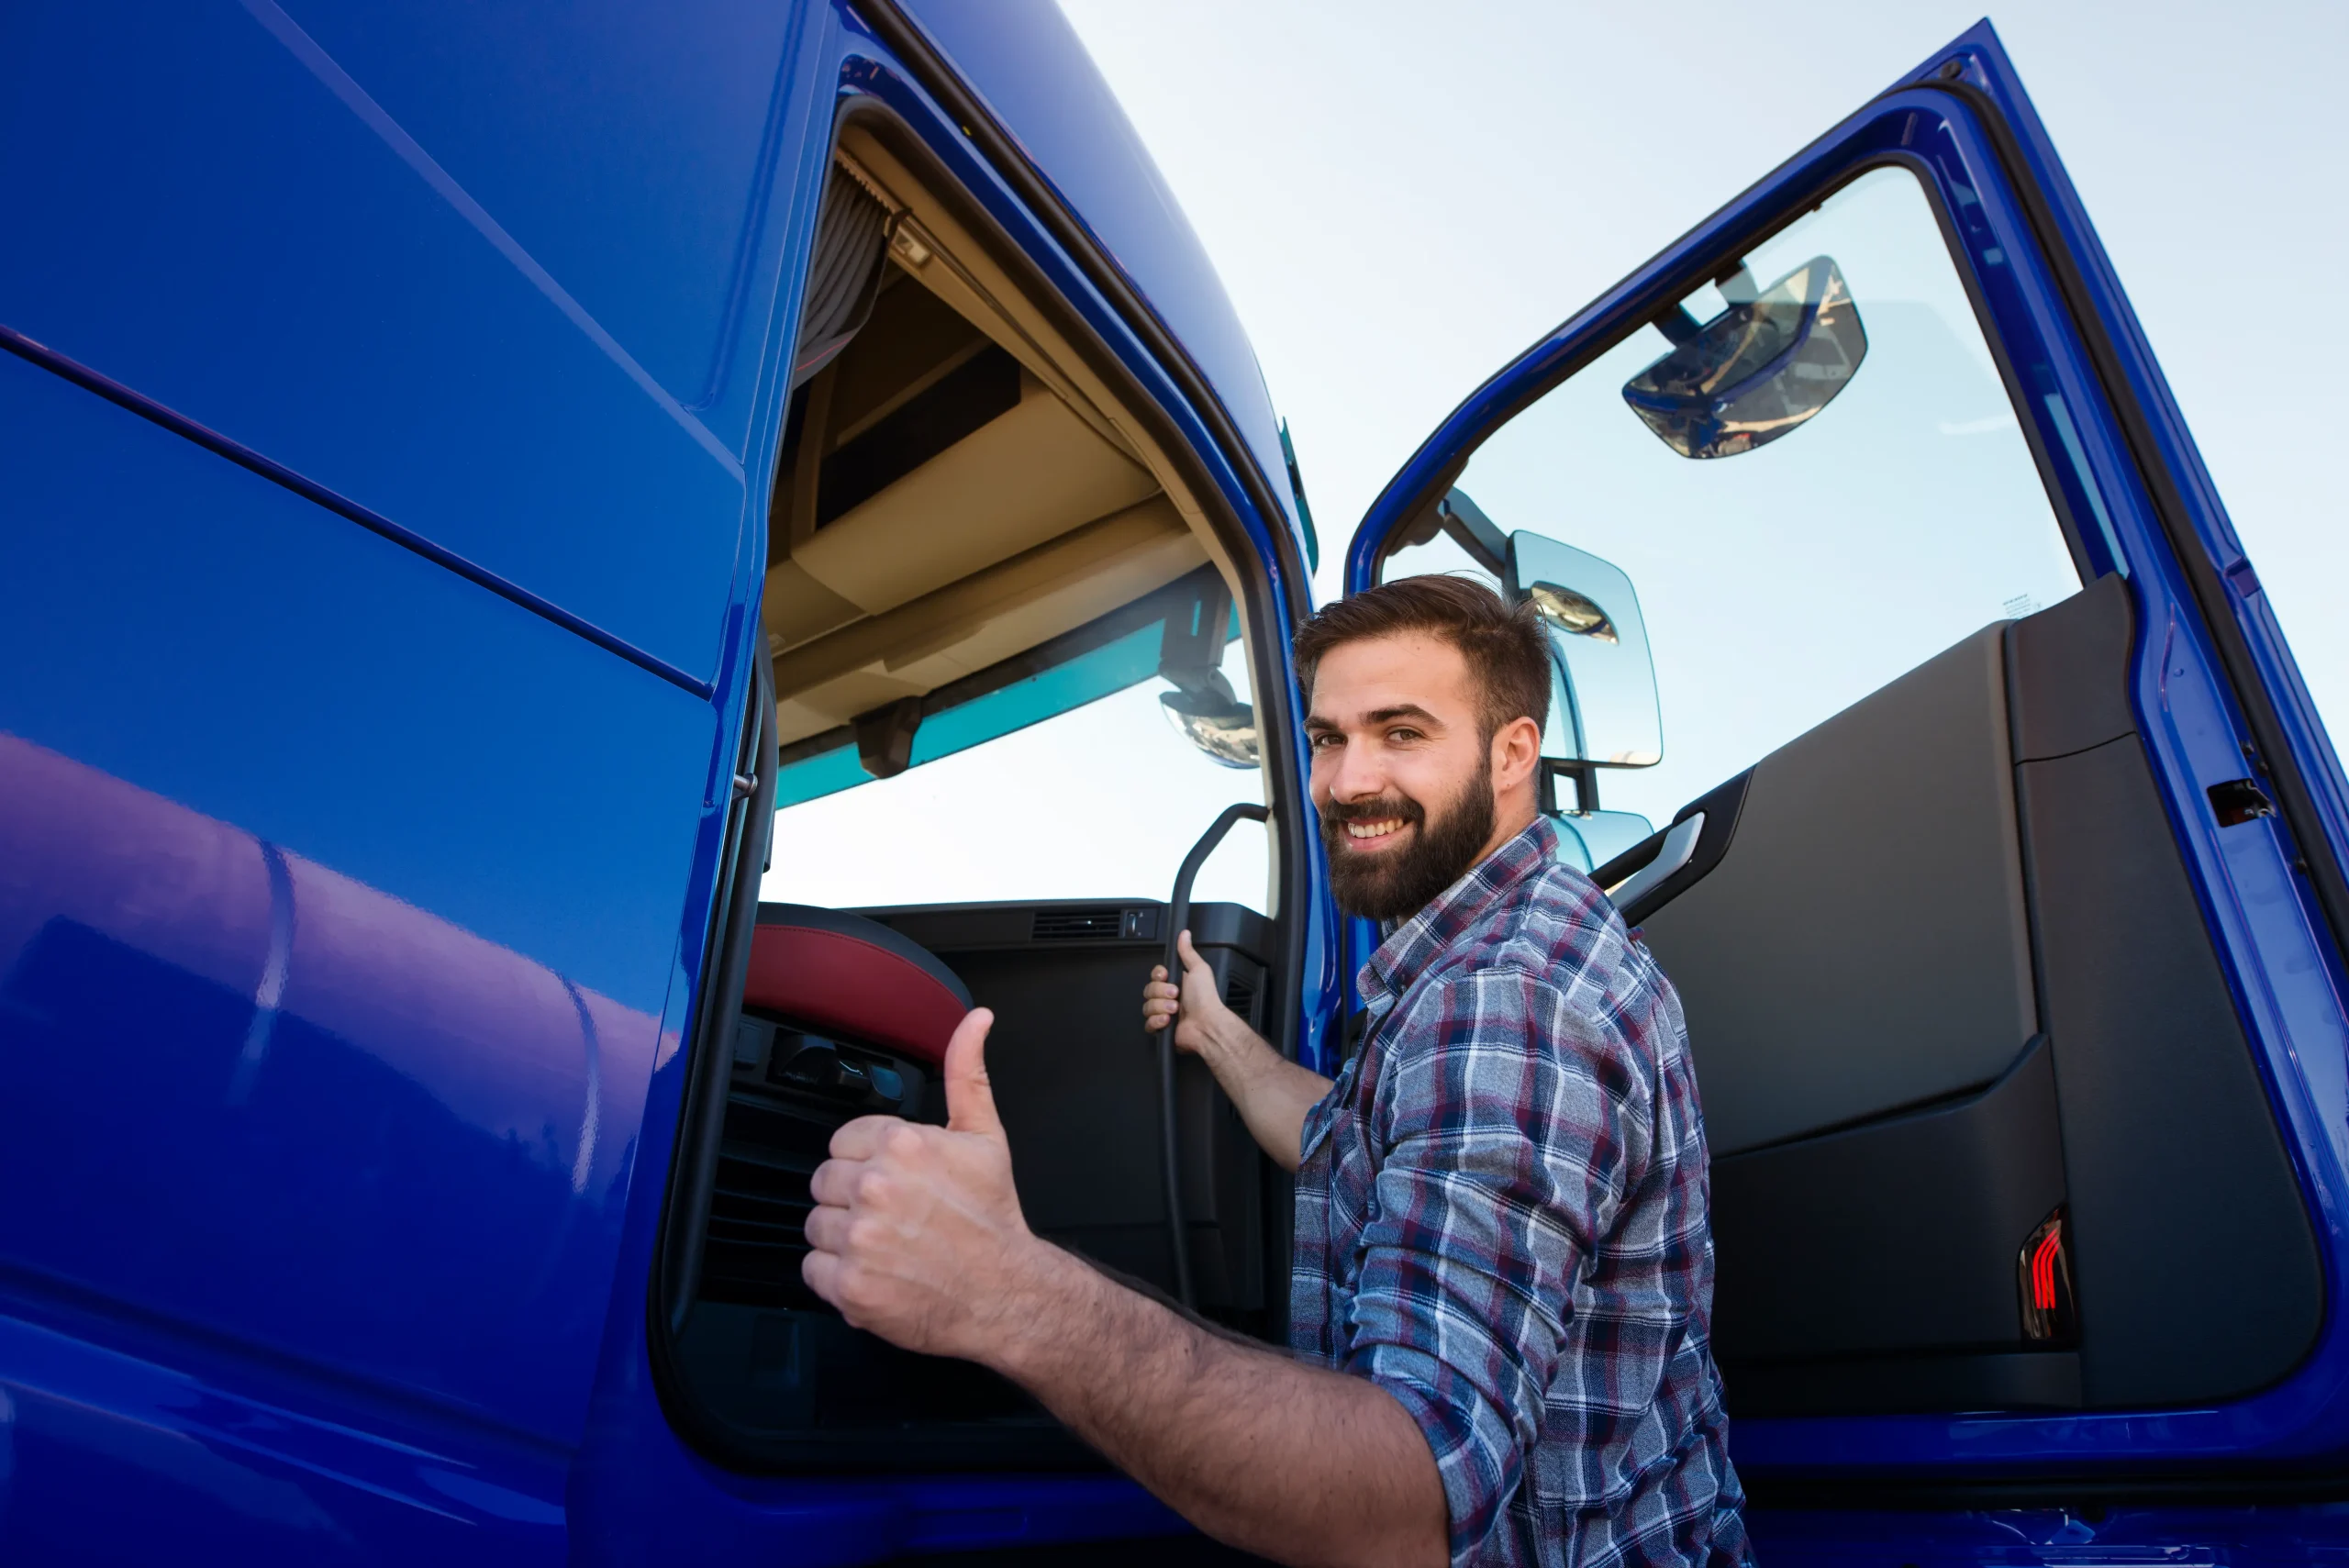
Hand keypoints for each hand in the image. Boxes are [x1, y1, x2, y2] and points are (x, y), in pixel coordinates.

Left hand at [800, 1008, 1050, 1362]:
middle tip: (895, 1216)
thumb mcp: (984, 1135)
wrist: (1006, 1293)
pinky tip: (877, 1272)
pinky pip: (813, 1270)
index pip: (842, 1143)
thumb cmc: (992, 1217)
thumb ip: (966, 1072)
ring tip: (888, 1245)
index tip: (898, 1183)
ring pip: (816, 1226)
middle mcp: (876, 1187)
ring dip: (844, 1238)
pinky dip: (838, 1277)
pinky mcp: (850, 1286)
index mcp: (902, 1145)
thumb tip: (975, 1020)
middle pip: (825, 1183)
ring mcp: (860, 1239)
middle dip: (854, 1198)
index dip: (868, 1163)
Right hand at [1141, 930, 1237, 1058]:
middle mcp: (1168, 998)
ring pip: (1147, 1007)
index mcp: (1176, 983)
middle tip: (1176, 995)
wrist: (1207, 1024)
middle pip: (1149, 990)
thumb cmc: (1205, 998)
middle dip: (1161, 992)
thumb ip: (1188, 952)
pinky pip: (1148, 1024)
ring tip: (1175, 1010)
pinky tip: (1168, 1021)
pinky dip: (1157, 1021)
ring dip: (1161, 1007)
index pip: (1155, 976)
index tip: (1165, 976)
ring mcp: (1164, 1014)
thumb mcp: (1198, 969)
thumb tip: (1184, 934)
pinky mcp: (1161, 1030)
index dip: (1158, 976)